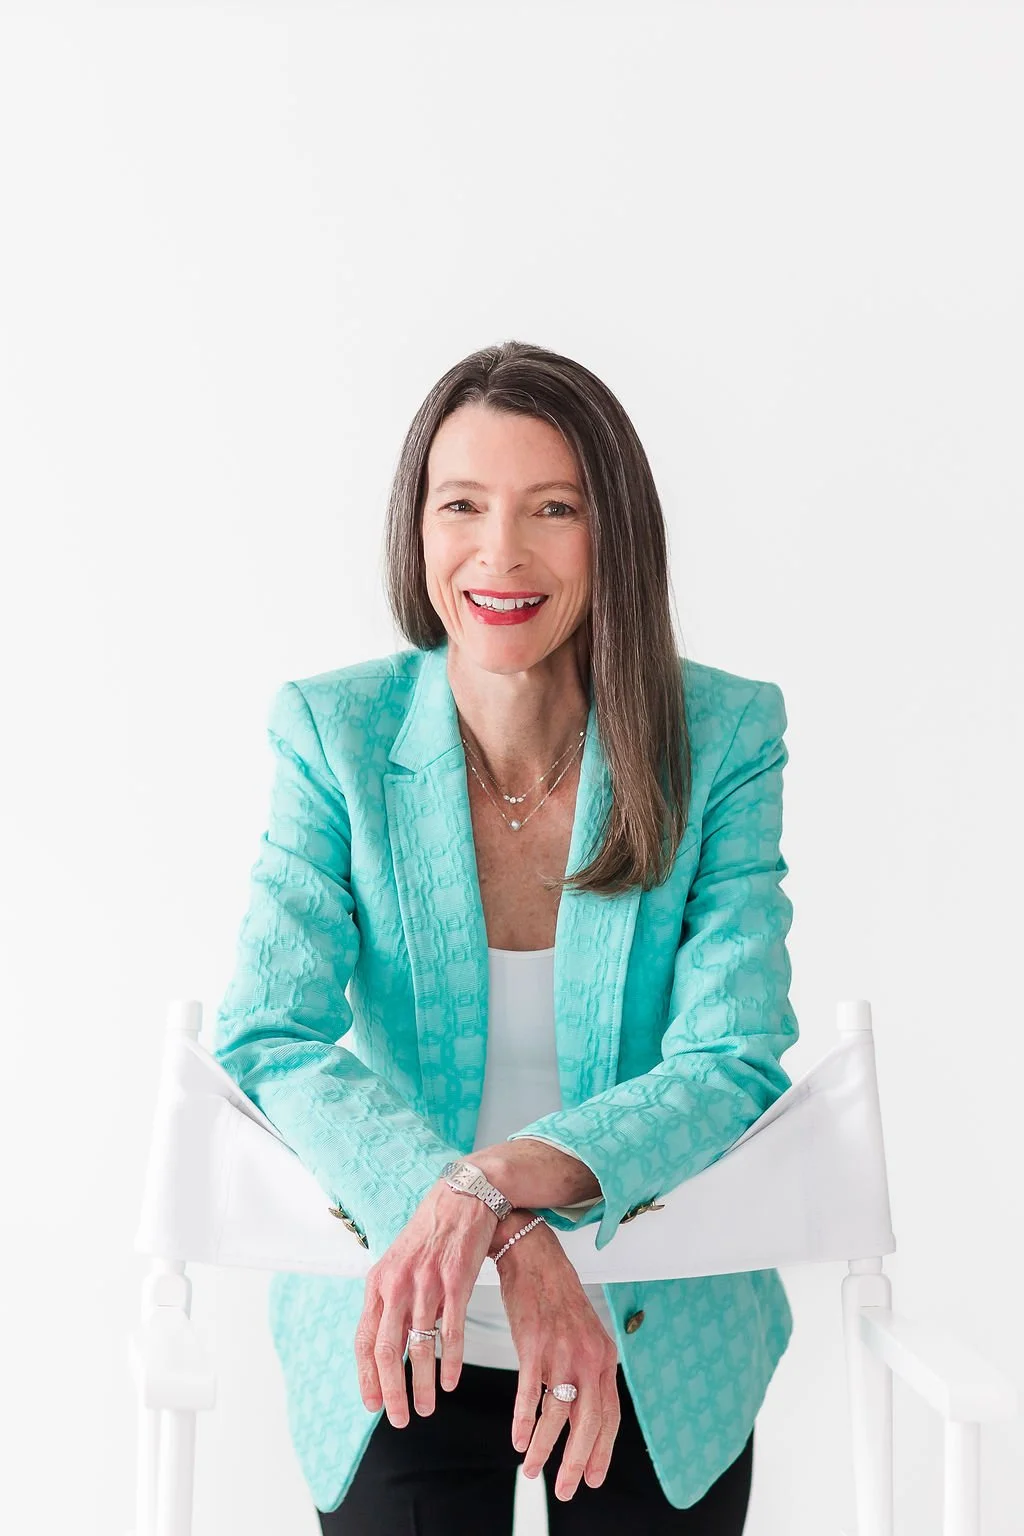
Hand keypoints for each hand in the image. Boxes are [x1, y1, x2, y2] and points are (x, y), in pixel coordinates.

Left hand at [353, 1180, 497, 1425]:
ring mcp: (427, 1282)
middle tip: (400, 1418)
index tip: (372, 1405)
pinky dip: (451, 1360)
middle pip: (388, 1350)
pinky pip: (451, 1329)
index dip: (366, 1376)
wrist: (461, 1198)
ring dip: (422, 1383)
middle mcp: (397, 1284)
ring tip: (426, 1408)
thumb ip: (389, 1302)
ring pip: (421, 1346)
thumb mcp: (397, 1265)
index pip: (364, 1339)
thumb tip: (384, 1347)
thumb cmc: (429, 1235)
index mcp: (378, 1283)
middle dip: (392, 1391)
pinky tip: (450, 1382)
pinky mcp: (456, 1279)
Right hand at [496, 1219, 619, 1500]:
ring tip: (530, 1469)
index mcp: (604, 1356)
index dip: (601, 1450)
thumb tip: (582, 1406)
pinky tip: (517, 1439)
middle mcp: (588, 1357)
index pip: (609, 1415)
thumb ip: (585, 1367)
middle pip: (588, 1423)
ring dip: (544, 1448)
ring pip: (556, 1415)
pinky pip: (529, 1394)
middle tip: (567, 1491)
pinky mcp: (534, 1345)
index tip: (593, 1478)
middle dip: (577, 1462)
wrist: (532, 1253)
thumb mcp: (581, 1332)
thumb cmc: (553, 1293)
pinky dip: (523, 1420)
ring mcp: (562, 1351)